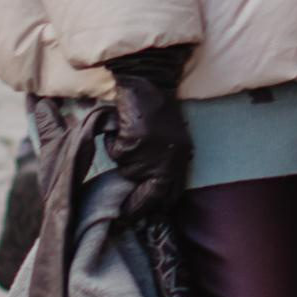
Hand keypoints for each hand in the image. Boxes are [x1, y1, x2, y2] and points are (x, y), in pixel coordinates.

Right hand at [106, 67, 192, 225]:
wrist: (147, 80)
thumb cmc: (157, 107)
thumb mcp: (171, 139)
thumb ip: (165, 161)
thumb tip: (147, 187)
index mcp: (182, 157)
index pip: (172, 192)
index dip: (158, 206)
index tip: (147, 216)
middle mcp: (170, 158)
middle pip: (151, 195)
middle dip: (137, 206)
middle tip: (124, 215)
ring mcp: (152, 152)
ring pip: (127, 170)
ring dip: (123, 158)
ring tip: (128, 136)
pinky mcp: (134, 142)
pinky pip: (116, 153)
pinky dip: (114, 142)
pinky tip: (122, 126)